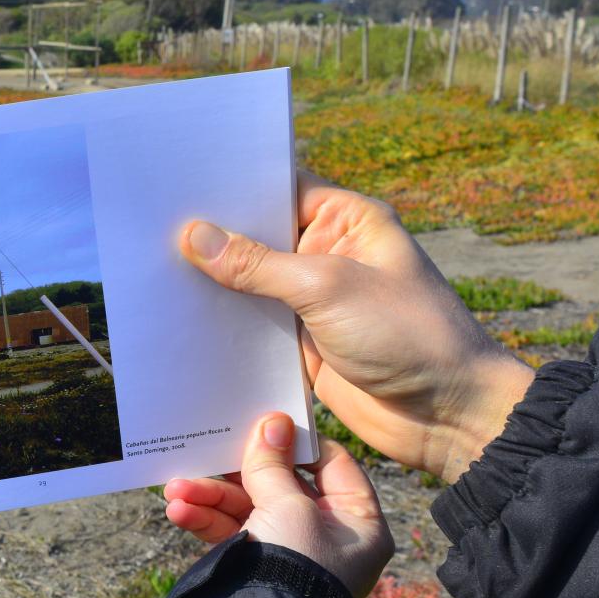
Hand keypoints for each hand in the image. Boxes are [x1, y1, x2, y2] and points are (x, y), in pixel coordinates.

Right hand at [164, 412, 393, 597]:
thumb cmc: (296, 565)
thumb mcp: (288, 505)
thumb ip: (274, 464)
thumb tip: (273, 422)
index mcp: (358, 523)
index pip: (333, 465)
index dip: (299, 442)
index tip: (268, 421)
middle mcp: (327, 537)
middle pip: (282, 485)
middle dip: (237, 472)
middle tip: (212, 447)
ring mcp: (290, 552)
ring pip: (249, 509)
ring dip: (210, 496)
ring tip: (175, 489)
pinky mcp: (258, 567)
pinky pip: (232, 533)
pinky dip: (205, 520)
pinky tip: (177, 509)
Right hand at [181, 172, 533, 482]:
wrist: (447, 414)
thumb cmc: (408, 335)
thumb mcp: (328, 288)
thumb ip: (258, 265)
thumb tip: (196, 236)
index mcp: (348, 220)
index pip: (279, 188)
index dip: (233, 186)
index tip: (179, 183)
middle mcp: (328, 254)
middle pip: (257, 236)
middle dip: (213, 237)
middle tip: (151, 228)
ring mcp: (313, 300)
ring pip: (249, 284)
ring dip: (213, 286)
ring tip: (152, 274)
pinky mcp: (302, 344)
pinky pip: (252, 328)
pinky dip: (223, 328)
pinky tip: (180, 324)